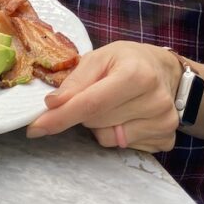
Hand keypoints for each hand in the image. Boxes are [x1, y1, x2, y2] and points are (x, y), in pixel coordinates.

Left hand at [26, 41, 182, 153]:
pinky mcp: (167, 140)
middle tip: (95, 93)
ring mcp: (163, 124)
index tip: (35, 128)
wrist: (167, 71)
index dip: (60, 117)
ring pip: (108, 138)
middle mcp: (155, 101)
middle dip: (84, 112)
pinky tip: (128, 116)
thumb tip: (52, 105)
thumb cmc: (129, 60)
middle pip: (96, 121)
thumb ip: (76, 80)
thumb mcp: (101, 56)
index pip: (91, 104)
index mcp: (136, 74)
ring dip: (100, 125)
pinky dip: (117, 134)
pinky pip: (124, 147)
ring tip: (114, 104)